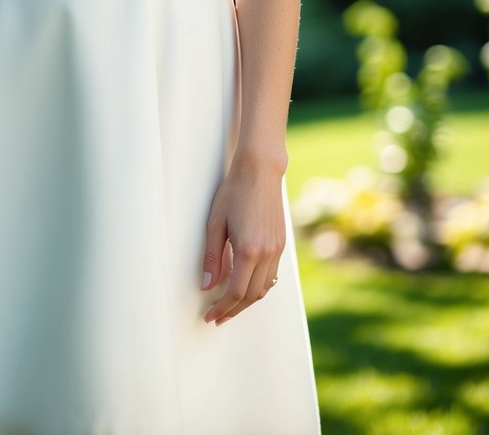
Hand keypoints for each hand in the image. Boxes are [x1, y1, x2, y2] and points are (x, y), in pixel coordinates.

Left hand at [199, 156, 285, 325]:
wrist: (260, 171)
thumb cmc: (234, 192)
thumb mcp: (215, 223)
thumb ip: (212, 257)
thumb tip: (207, 286)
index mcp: (248, 249)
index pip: (236, 292)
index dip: (222, 308)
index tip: (211, 316)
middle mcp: (266, 253)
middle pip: (251, 296)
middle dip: (233, 311)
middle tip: (217, 317)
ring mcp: (277, 250)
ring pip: (264, 288)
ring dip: (246, 302)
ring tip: (229, 306)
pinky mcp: (281, 244)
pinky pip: (271, 275)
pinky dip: (258, 287)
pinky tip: (245, 285)